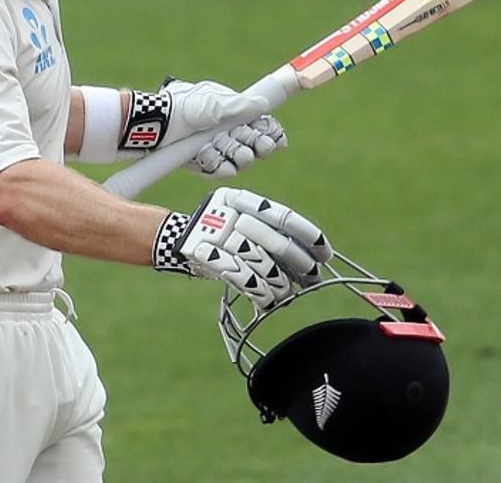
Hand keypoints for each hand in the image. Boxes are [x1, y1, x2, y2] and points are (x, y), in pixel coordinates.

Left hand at [121, 79, 287, 178]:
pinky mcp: (206, 165)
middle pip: (258, 148)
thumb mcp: (215, 101)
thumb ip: (242, 105)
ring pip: (243, 161)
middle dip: (256, 144)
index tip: (274, 137)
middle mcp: (231, 133)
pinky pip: (223, 172)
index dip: (272, 134)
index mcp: (237, 115)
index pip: (265, 128)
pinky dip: (216, 163)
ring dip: (235, 152)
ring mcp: (219, 150)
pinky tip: (205, 152)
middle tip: (247, 138)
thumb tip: (264, 106)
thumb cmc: (185, 107)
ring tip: (220, 142)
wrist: (158, 124)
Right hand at [152, 188, 332, 309]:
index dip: (309, 237)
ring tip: (286, 294)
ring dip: (279, 284)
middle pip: (277, 243)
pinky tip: (269, 300)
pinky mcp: (208, 257)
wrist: (175, 237)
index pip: (286, 218)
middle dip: (300, 265)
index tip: (325, 254)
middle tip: (312, 278)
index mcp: (244, 200)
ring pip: (262, 265)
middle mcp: (232, 214)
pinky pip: (243, 279)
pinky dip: (260, 293)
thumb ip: (270, 231)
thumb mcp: (242, 217)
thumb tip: (310, 258)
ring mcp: (219, 235)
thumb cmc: (221, 230)